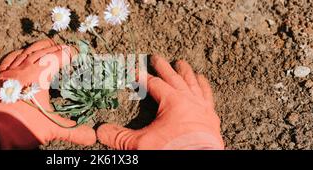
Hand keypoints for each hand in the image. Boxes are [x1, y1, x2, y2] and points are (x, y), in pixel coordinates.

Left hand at [0, 39, 95, 148]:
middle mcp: (24, 68)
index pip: (58, 57)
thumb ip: (73, 131)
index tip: (76, 53)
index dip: (68, 54)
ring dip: (38, 47)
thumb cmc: (22, 125)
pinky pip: (9, 59)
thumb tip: (92, 137)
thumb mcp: (51, 129)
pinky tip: (20, 53)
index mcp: (39, 75)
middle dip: (55, 48)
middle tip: (64, 48)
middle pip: (43, 51)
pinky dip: (18, 54)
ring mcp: (9, 72)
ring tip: (47, 44)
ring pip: (26, 52)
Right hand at [96, 55, 223, 149]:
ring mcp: (203, 108)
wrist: (197, 162)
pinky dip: (205, 89)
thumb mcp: (141, 144)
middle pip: (174, 78)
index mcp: (172, 101)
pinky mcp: (212, 119)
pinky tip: (203, 84)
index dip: (141, 77)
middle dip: (164, 68)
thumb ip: (120, 136)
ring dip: (187, 74)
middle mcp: (189, 100)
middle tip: (157, 58)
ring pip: (194, 84)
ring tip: (184, 65)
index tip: (133, 71)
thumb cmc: (171, 150)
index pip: (153, 84)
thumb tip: (100, 131)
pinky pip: (208, 97)